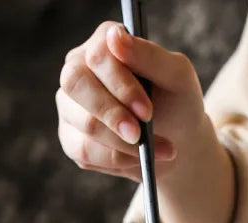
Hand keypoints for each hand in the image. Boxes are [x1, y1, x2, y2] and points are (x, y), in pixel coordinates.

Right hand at [57, 22, 206, 180]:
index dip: (121, 85)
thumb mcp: (177, 77)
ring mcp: (70, 105)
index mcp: (104, 44)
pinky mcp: (71, 138)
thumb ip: (149, 55)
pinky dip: (117, 160)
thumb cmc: (177, 102)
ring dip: (123, 144)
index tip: (146, 111)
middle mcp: (79, 70)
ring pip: (84, 124)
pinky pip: (85, 152)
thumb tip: (115, 37)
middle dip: (111, 114)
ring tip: (153, 151)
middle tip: (138, 136)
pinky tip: (136, 159)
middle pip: (75, 84)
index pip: (98, 56)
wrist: (178, 142)